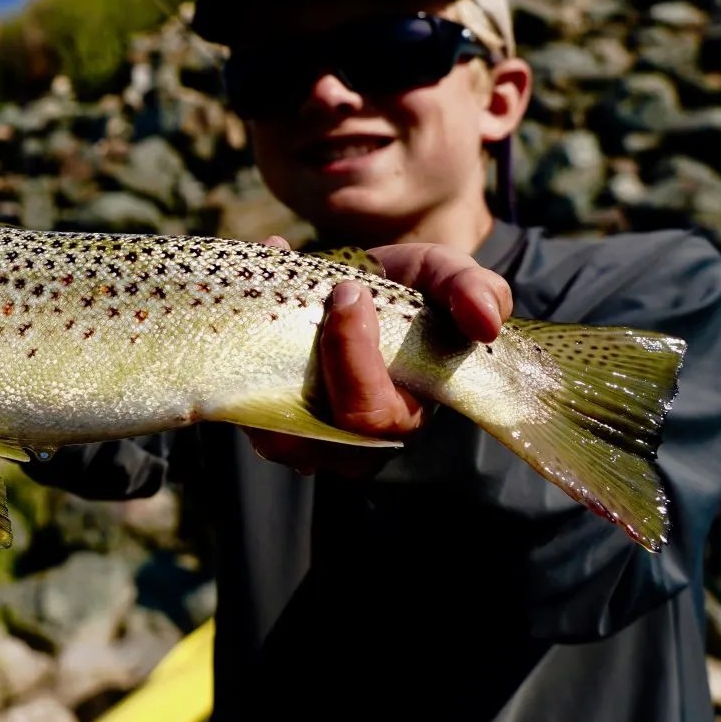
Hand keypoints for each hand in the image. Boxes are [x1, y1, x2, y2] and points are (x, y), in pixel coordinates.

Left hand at [242, 239, 512, 479]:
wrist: (362, 286)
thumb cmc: (413, 294)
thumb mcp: (448, 278)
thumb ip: (473, 292)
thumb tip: (486, 321)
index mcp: (401, 418)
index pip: (369, 417)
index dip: (352, 359)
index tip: (348, 293)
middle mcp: (348, 443)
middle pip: (309, 434)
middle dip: (306, 357)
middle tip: (314, 293)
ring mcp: (300, 434)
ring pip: (264, 427)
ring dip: (256, 359)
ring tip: (268, 288)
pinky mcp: (261, 413)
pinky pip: (235, 400)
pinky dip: (234, 345)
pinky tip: (252, 282)